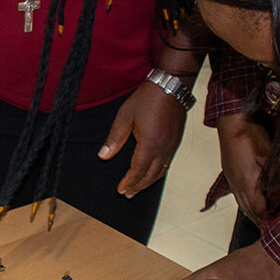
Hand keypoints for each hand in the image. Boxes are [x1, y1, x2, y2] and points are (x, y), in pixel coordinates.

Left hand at [99, 80, 186, 197]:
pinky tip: (151, 174)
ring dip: (148, 182)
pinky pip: (167, 163)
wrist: (171, 85)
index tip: (120, 190)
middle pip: (150, 175)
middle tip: (127, 194)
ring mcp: (172, 145)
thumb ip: (115, 138)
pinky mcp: (176, 141)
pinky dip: (158, 173)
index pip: (139, 170)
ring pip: (161, 171)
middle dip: (138, 186)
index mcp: (150, 143)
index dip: (129, 182)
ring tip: (137, 189)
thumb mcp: (125, 116)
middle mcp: (163, 148)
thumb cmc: (148, 98)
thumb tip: (103, 156)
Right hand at [216, 112, 269, 223]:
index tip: (275, 228)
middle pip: (249, 210)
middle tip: (269, 230)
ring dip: (252, 213)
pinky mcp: (230, 173)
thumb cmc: (250, 135)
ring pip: (242, 203)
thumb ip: (279, 173)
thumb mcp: (270, 154)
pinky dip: (246, 202)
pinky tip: (251, 201)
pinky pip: (238, 194)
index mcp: (248, 183)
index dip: (268, 220)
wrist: (231, 121)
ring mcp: (232, 179)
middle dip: (259, 220)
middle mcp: (237, 184)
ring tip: (261, 220)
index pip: (259, 209)